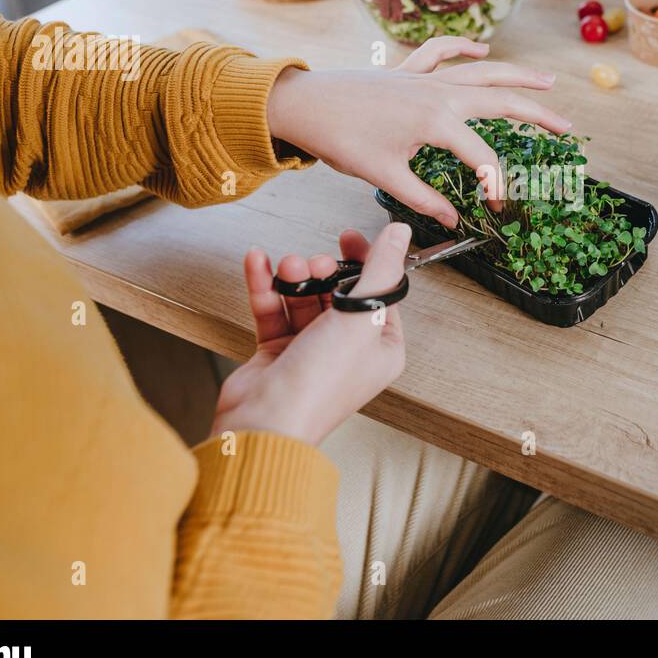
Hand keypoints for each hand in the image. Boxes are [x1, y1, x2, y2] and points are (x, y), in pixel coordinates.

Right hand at [212, 223, 410, 447]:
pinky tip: (257, 261)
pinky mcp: (278, 352)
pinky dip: (266, 285)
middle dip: (322, 271)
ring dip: (293, 277)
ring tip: (285, 267)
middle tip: (312, 264)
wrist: (265, 423)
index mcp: (382, 348)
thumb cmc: (320, 384)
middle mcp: (349, 350)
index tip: (349, 237)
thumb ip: (380, 269)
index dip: (366, 262)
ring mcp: (312, 351)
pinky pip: (275, 308)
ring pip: (304, 297)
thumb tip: (400, 234)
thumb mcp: (361, 317)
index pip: (380, 292)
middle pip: (339, 292)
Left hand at [267, 36, 569, 227]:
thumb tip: (454, 221)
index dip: (496, 184)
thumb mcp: (384, 176)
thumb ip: (424, 198)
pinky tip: (483, 50)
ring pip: (482, 72)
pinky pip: (441, 52)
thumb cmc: (341, 140)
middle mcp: (439, 93)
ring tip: (548, 80)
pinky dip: (463, 48)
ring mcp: (425, 77)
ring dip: (517, 75)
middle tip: (566, 127)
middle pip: (501, 101)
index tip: (498, 206)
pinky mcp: (407, 71)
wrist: (304, 104)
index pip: (482, 156)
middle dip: (537, 114)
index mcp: (436, 122)